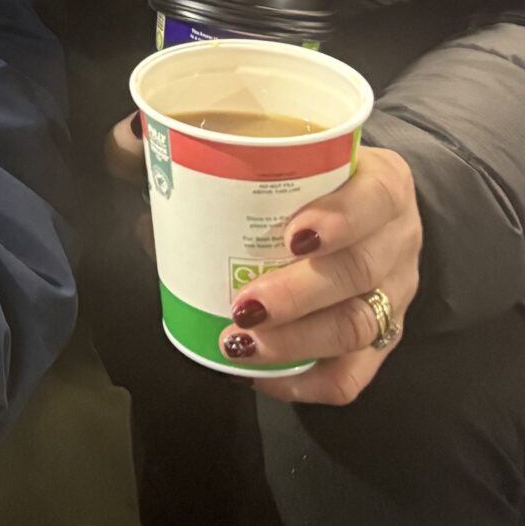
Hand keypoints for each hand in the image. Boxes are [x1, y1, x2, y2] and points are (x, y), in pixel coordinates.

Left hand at [218, 145, 422, 406]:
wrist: (366, 213)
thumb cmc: (309, 179)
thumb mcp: (284, 150)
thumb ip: (208, 147)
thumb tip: (127, 143)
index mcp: (383, 182)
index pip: (377, 198)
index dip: (341, 219)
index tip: (293, 234)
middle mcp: (397, 241)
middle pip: (360, 272)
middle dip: (299, 295)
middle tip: (244, 305)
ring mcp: (394, 296)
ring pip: (357, 328)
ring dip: (296, 343)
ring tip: (240, 344)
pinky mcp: (381, 341)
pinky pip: (352, 376)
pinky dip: (303, 382)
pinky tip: (258, 376)